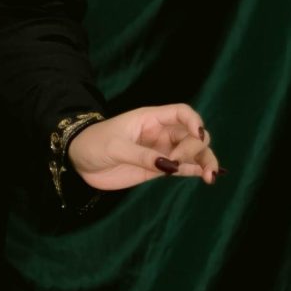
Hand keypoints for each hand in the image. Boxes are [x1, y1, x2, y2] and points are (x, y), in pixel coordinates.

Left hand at [69, 104, 219, 191]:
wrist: (79, 161)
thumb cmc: (94, 144)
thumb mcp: (116, 147)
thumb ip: (142, 156)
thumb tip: (170, 166)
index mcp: (151, 119)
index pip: (181, 113)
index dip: (194, 121)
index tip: (198, 135)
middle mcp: (161, 133)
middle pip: (191, 135)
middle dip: (195, 148)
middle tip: (177, 163)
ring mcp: (161, 151)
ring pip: (191, 153)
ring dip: (204, 162)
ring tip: (211, 176)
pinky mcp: (158, 169)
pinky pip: (182, 168)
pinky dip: (195, 171)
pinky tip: (206, 177)